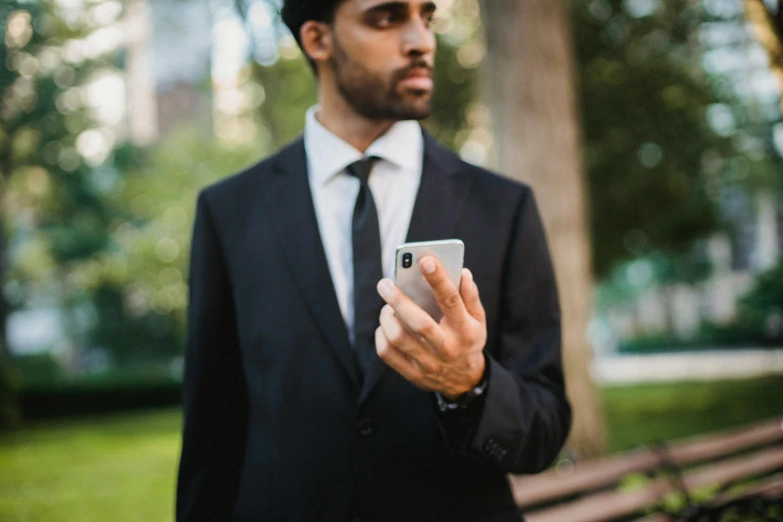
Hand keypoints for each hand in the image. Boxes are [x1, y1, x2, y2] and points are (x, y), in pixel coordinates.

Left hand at [375, 256, 486, 399]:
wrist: (465, 381)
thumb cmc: (468, 340)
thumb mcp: (478, 320)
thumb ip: (470, 296)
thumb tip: (462, 272)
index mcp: (465, 330)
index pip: (451, 301)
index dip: (438, 279)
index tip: (425, 260)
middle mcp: (447, 348)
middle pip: (419, 323)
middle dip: (399, 300)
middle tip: (385, 283)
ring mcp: (428, 364)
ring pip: (399, 338)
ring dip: (387, 317)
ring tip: (386, 306)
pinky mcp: (413, 374)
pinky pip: (387, 353)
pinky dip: (381, 335)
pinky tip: (385, 325)